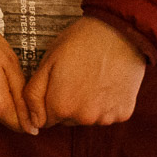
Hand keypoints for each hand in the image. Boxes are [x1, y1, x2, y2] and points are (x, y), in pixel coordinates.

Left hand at [24, 16, 146, 127]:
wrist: (118, 33)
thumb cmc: (79, 43)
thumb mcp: (47, 62)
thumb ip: (34, 94)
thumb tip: (33, 122)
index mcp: (61, 107)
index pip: (45, 120)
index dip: (48, 101)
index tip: (56, 84)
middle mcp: (84, 118)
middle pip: (67, 120)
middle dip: (67, 104)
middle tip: (75, 77)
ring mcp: (106, 118)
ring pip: (88, 118)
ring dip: (87, 105)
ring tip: (92, 78)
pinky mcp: (123, 114)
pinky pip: (108, 115)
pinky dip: (106, 103)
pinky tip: (106, 83)